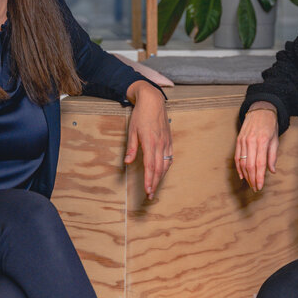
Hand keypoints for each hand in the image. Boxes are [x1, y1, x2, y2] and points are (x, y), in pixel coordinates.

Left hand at [125, 81, 172, 198]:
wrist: (153, 101)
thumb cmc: (140, 115)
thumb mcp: (132, 130)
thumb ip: (131, 148)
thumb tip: (127, 163)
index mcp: (150, 143)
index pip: (150, 166)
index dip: (149, 180)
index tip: (147, 191)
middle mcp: (160, 144)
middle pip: (159, 169)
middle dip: (154, 184)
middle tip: (150, 196)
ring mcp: (166, 143)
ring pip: (165, 165)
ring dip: (160, 178)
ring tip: (155, 188)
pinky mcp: (169, 140)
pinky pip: (170, 158)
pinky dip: (166, 168)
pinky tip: (162, 173)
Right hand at [234, 104, 277, 190]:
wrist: (260, 109)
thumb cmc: (270, 124)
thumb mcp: (275, 139)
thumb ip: (272, 156)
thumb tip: (271, 170)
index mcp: (263, 141)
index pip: (260, 164)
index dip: (259, 177)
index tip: (260, 186)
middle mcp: (251, 141)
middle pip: (250, 165)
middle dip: (252, 179)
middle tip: (255, 188)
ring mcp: (243, 140)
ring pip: (242, 163)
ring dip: (246, 175)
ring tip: (250, 183)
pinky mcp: (238, 140)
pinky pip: (237, 157)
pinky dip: (238, 167)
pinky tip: (242, 175)